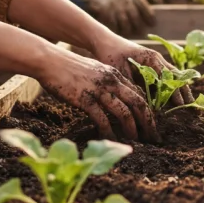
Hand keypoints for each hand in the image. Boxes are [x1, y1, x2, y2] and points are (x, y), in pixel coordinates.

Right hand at [36, 46, 158, 140]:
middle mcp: (111, 81)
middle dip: (148, 122)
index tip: (152, 124)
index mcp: (115, 74)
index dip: (148, 111)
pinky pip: (102, 119)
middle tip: (153, 137)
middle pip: (138, 103)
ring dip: (132, 129)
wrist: (51, 61)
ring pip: (124, 112)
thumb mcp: (95, 71)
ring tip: (135, 141)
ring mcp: (99, 90)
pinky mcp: (85, 99)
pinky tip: (111, 140)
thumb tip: (116, 100)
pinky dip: (109, 132)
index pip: (139, 94)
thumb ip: (108, 84)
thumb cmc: (70, 68)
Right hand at [72, 0, 154, 35]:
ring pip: (125, 23)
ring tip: (130, 34)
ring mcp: (114, 5)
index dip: (149, 15)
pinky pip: (112, 25)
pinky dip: (116, 30)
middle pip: (135, 16)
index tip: (153, 22)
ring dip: (128, 30)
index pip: (143, 5)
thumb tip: (146, 1)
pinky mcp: (104, 11)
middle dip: (139, 25)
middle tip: (142, 32)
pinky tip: (117, 33)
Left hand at [90, 35, 193, 106]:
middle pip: (175, 75)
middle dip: (183, 89)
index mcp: (151, 58)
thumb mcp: (121, 71)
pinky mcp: (151, 64)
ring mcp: (155, 60)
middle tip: (190, 104)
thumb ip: (134, 85)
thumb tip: (145, 102)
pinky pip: (165, 75)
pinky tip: (173, 96)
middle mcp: (157, 58)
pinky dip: (170, 85)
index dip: (174, 91)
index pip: (168, 76)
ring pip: (172, 75)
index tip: (180, 103)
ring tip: (186, 101)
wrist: (105, 42)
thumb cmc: (111, 54)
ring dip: (179, 87)